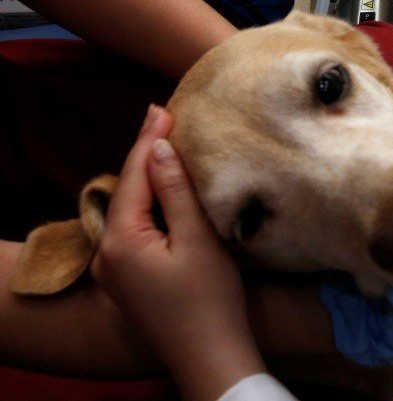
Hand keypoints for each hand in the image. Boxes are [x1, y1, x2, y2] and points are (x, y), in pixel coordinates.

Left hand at [92, 105, 264, 400]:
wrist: (210, 358)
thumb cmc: (210, 300)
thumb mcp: (197, 239)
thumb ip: (175, 191)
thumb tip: (158, 148)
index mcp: (120, 241)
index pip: (132, 176)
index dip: (147, 140)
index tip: (161, 107)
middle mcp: (108, 254)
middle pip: (127, 192)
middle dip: (145, 155)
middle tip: (164, 119)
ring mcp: (116, 271)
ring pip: (132, 211)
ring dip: (149, 180)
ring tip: (166, 148)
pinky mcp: (130, 281)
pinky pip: (137, 231)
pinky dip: (151, 206)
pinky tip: (164, 192)